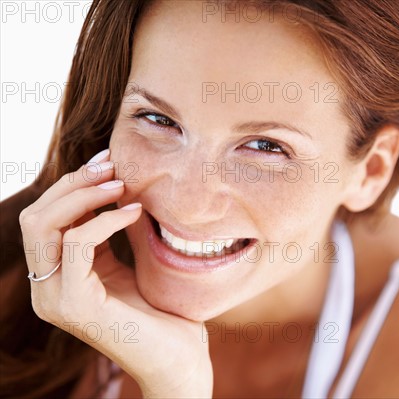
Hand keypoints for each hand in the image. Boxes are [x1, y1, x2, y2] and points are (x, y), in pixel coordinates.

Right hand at [19, 149, 212, 397]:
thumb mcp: (128, 264)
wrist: (179, 358)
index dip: (72, 185)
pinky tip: (135, 212)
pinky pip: (77, 243)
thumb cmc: (162, 312)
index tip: (108, 161)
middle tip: (113, 164)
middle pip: (36, 216)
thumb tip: (116, 184)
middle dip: (73, 183)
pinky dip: (105, 219)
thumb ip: (109, 233)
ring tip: (123, 183)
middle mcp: (47, 289)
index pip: (43, 219)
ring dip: (85, 195)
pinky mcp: (75, 305)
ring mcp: (56, 299)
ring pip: (45, 225)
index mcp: (57, 277)